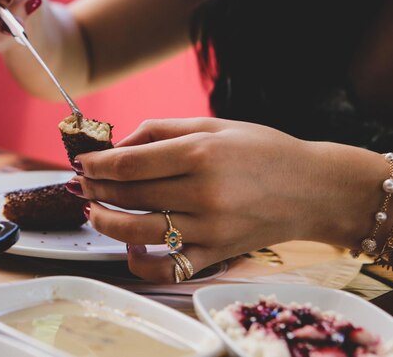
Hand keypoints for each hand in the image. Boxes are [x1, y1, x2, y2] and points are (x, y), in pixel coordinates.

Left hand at [67, 118, 385, 282]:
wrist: (313, 188)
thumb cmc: (262, 150)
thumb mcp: (214, 125)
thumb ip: (161, 129)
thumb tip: (117, 145)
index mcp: (201, 153)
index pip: (130, 163)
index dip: (97, 164)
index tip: (81, 162)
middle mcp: (204, 192)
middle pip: (129, 195)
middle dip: (95, 188)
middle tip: (80, 184)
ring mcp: (211, 229)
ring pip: (139, 232)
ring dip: (105, 223)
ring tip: (92, 211)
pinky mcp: (218, 254)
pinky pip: (169, 268)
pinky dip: (141, 263)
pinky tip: (131, 248)